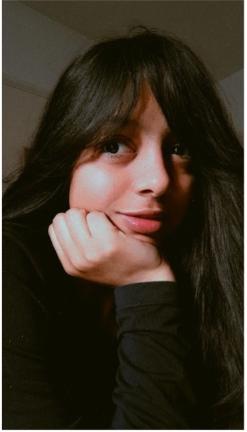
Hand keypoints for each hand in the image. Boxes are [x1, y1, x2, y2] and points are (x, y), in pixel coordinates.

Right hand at [48, 208, 174, 286]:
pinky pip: (96, 216)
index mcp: (70, 265)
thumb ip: (73, 245)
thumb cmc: (119, 264)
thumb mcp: (88, 263)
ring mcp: (92, 252)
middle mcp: (78, 260)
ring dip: (92, 216)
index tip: (86, 230)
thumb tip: (64, 218)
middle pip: (63, 218)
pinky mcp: (108, 243)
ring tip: (106, 230)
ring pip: (77, 214)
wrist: (146, 278)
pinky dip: (106, 217)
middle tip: (96, 228)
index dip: (71, 223)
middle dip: (79, 216)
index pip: (54, 227)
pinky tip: (116, 231)